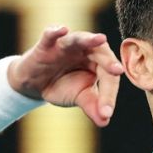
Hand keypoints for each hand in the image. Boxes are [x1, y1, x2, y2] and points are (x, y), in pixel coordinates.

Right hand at [7, 26, 123, 126]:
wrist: (35, 84)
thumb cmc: (62, 86)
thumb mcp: (79, 97)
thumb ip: (92, 107)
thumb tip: (105, 122)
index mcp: (98, 62)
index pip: (108, 76)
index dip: (108, 95)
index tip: (106, 112)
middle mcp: (86, 50)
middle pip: (101, 53)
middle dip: (109, 62)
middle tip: (117, 71)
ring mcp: (66, 46)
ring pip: (80, 39)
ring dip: (89, 39)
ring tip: (101, 38)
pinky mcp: (46, 46)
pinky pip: (50, 35)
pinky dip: (55, 32)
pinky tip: (62, 30)